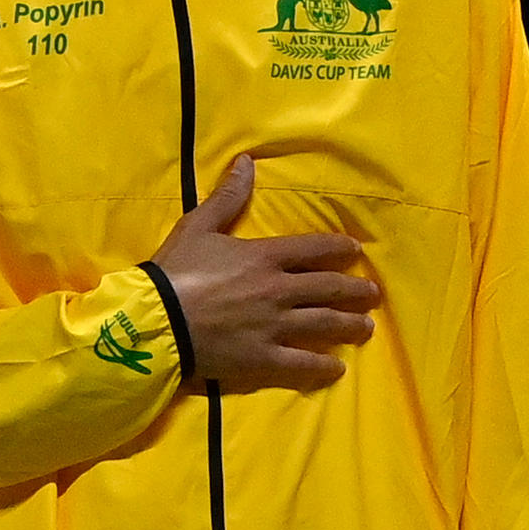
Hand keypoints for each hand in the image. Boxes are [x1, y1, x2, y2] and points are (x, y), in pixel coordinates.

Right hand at [151, 152, 377, 392]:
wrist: (155, 321)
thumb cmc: (174, 271)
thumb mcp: (199, 226)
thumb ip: (227, 196)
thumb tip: (247, 161)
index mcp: (265, 256)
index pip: (314, 248)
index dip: (339, 248)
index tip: (355, 251)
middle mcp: (278, 290)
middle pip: (328, 288)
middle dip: (355, 291)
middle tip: (373, 295)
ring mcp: (274, 326)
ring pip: (325, 325)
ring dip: (350, 325)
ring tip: (366, 328)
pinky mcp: (263, 359)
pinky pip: (302, 364)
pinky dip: (323, 367)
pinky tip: (337, 368)